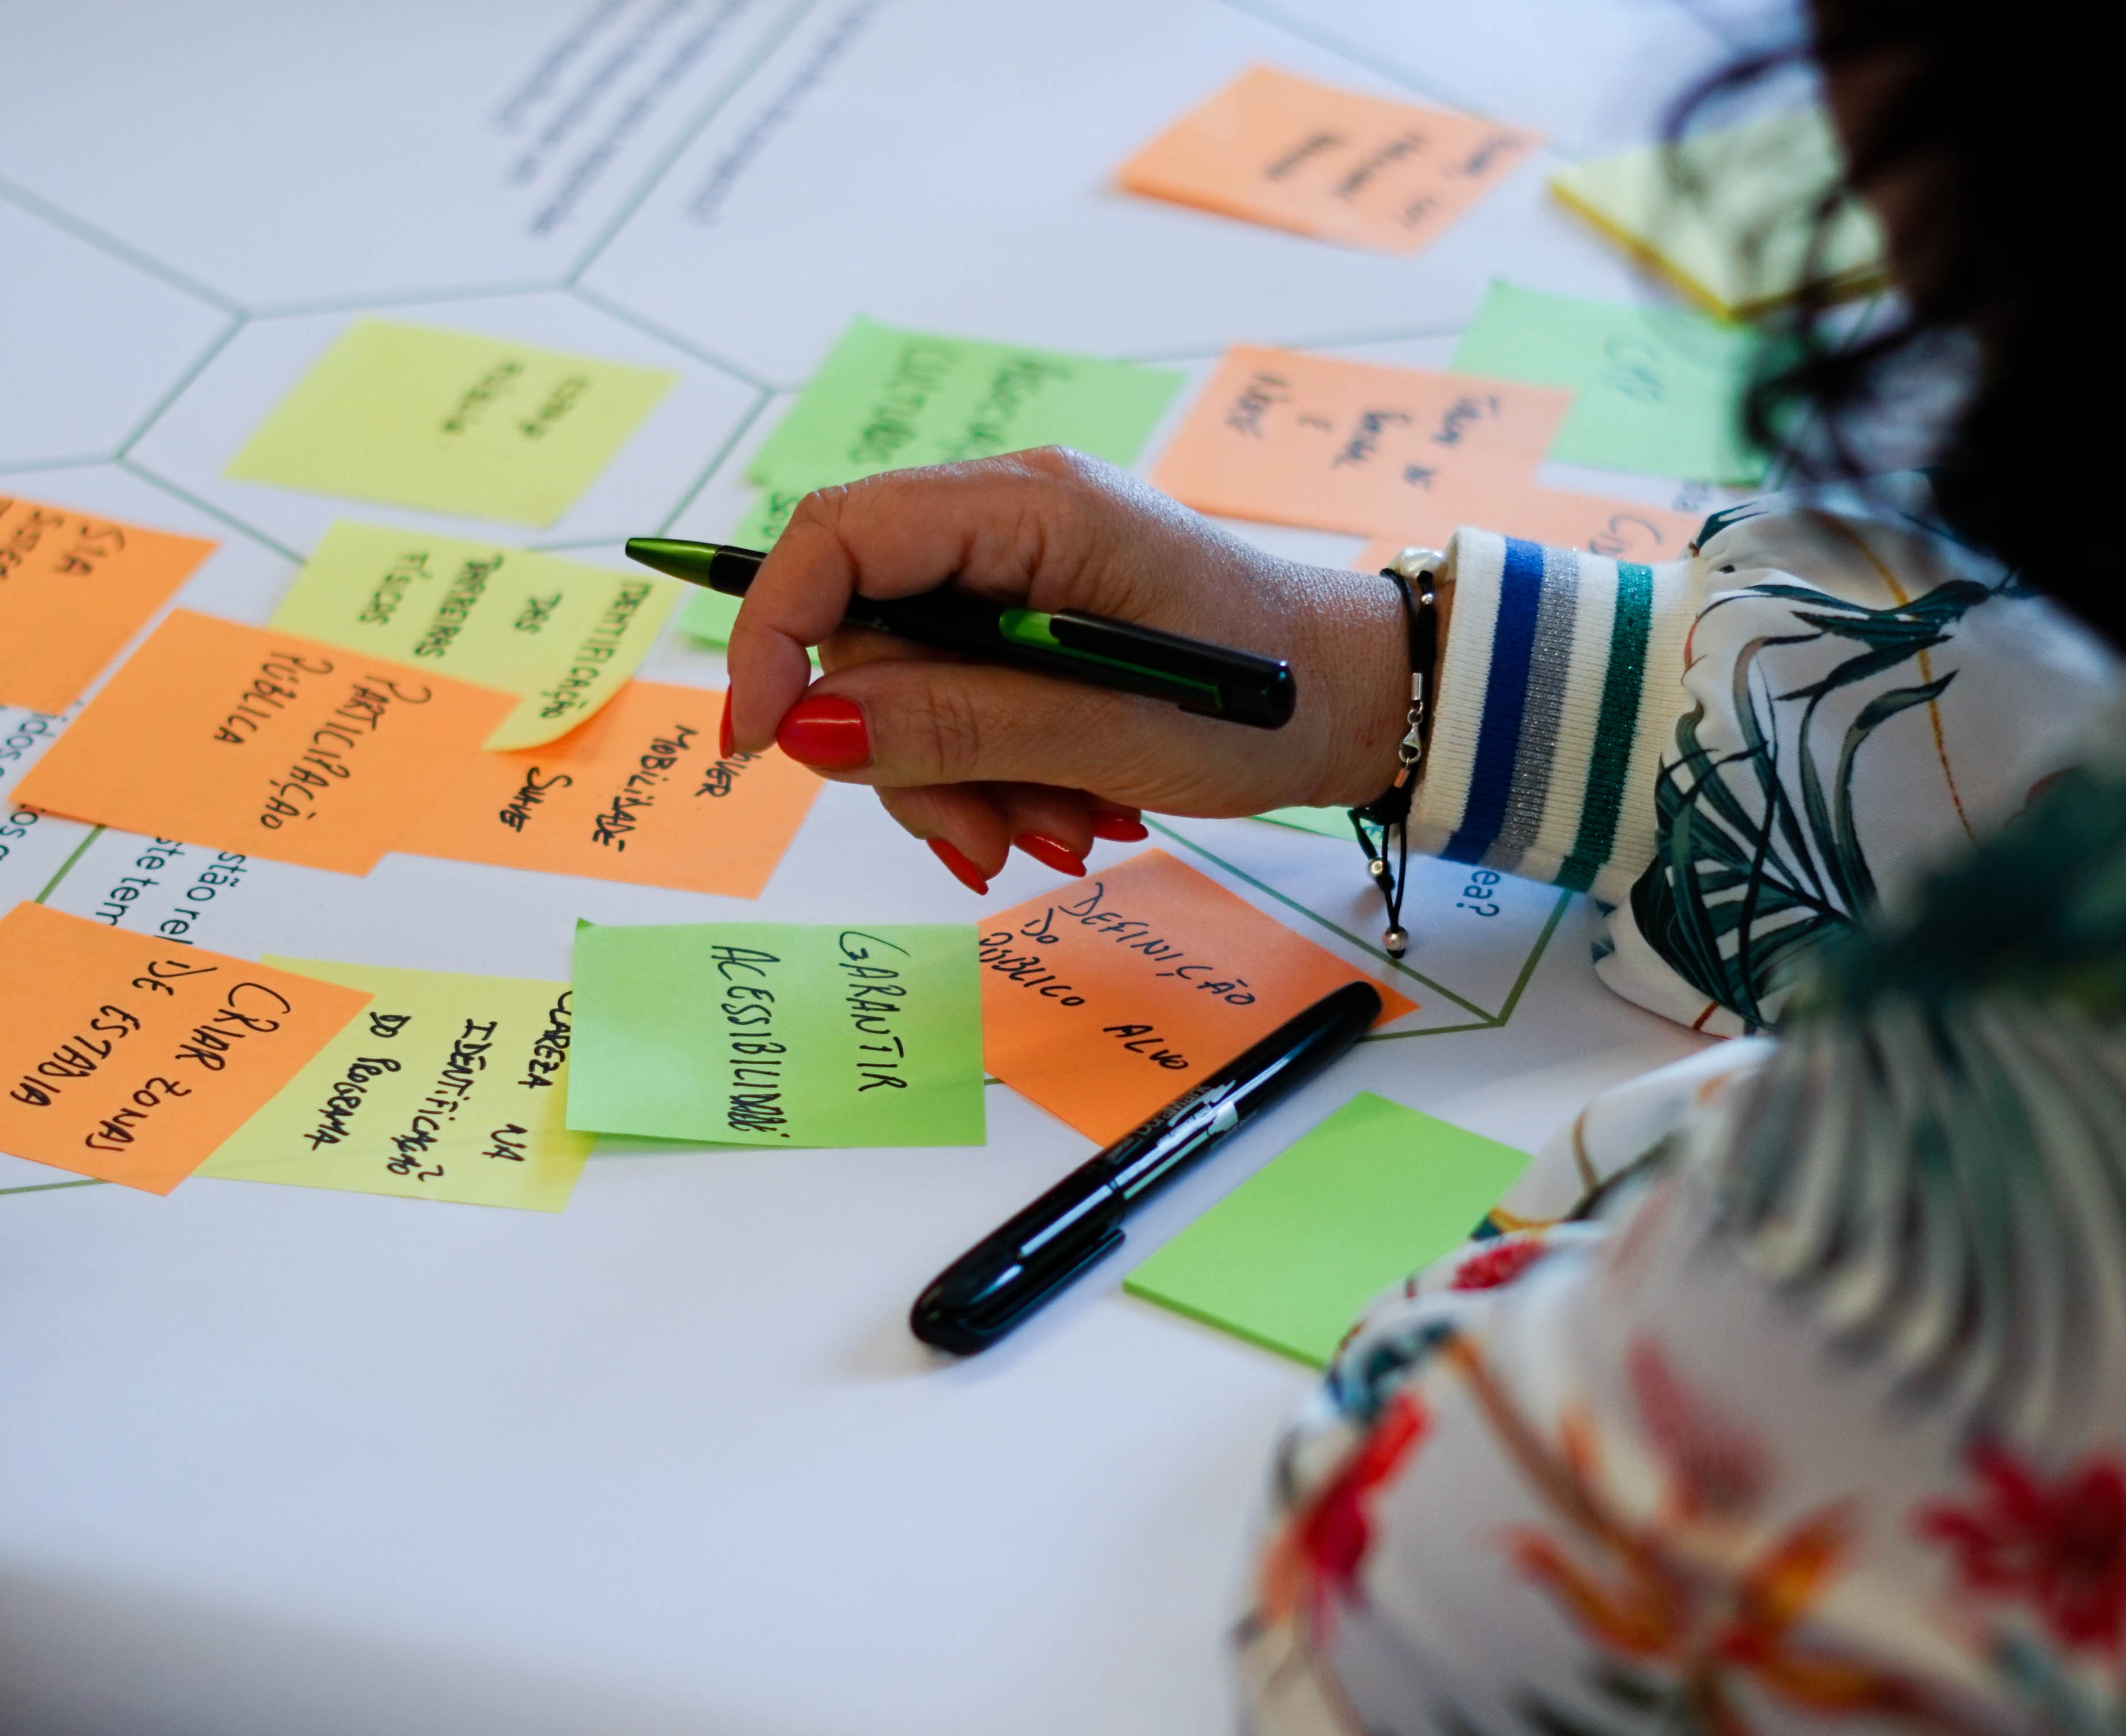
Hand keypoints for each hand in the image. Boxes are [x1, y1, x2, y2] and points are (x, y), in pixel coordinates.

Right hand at [723, 448, 1412, 888]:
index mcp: (1031, 507)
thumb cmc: (1266, 699)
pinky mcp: (1028, 626)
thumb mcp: (1110, 731)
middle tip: (994, 838)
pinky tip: (1066, 809)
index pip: (839, 535)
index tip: (762, 742)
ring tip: (1059, 830)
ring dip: (961, 782)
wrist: (1364, 701)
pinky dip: (992, 775)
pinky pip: (955, 703)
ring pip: (902, 687)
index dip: (776, 634)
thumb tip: (808, 731)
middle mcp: (1010, 522)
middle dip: (911, 755)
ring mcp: (1017, 575)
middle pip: (865, 634)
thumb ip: (957, 724)